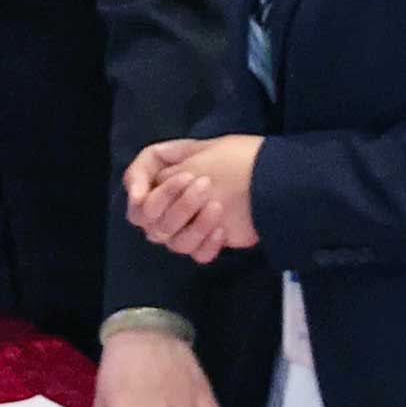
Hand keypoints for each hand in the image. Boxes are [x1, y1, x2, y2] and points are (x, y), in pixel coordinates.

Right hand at [124, 136, 260, 262]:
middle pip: (151, 221)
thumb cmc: (231, 159)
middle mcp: (172, 205)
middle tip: (204, 184)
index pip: (135, 197)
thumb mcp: (192, 154)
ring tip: (218, 206)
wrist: (270, 180)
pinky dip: (206, 243)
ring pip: (172, 241)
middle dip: (176, 204)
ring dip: (193, 223)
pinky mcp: (207, 241)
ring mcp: (189, 225)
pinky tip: (222, 230)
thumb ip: (158, 171)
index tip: (146, 194)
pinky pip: (195, 253)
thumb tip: (136, 195)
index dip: (138, 195)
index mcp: (164, 179)